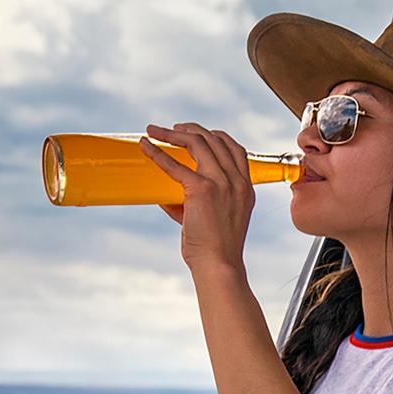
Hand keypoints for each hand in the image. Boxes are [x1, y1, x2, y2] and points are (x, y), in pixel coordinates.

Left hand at [140, 122, 254, 276]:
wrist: (220, 264)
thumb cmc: (216, 249)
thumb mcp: (217, 219)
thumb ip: (195, 202)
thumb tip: (165, 193)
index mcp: (246, 188)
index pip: (236, 149)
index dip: (216, 136)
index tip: (197, 134)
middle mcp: (237, 181)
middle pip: (216, 139)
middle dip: (192, 129)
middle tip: (173, 129)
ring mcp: (222, 183)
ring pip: (198, 142)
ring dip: (174, 133)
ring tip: (156, 131)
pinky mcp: (202, 189)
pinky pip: (175, 164)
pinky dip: (157, 152)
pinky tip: (146, 145)